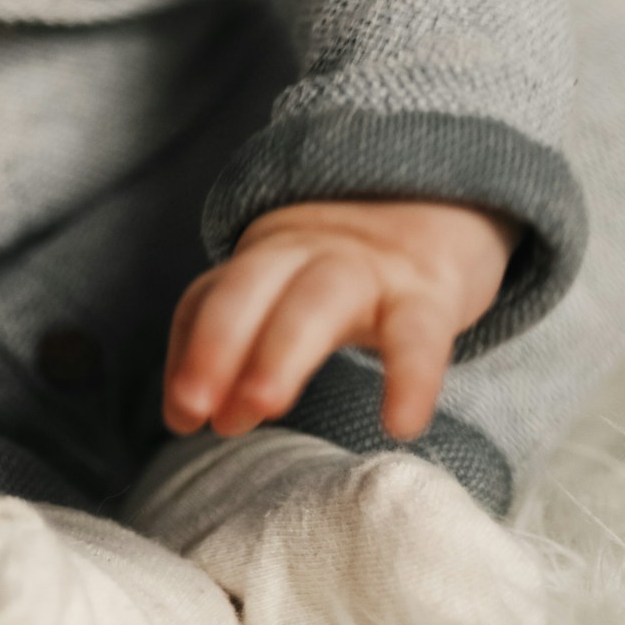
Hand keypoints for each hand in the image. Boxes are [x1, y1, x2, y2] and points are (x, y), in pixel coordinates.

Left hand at [163, 198, 517, 443]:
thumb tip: (182, 418)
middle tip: (199, 413)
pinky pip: (417, 336)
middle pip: (249, 287)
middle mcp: (309, 252)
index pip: (212, 295)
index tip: (181, 416)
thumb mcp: (288, 287)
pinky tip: (399, 424)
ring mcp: (369, 268)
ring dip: (280, 352)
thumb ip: (236, 342)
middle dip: (216, 345)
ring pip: (316, 301)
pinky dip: (410, 378)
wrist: (444, 201)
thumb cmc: (348, 271)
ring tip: (262, 409)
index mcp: (268, 255)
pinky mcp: (429, 294)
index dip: (190, 352)